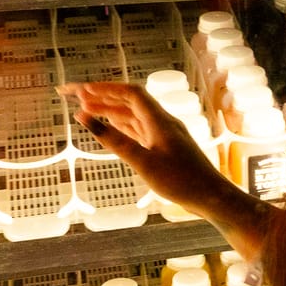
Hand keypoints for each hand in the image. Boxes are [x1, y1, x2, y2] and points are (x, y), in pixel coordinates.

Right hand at [60, 82, 233, 220]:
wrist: (210, 196)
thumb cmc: (180, 181)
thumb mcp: (143, 162)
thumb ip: (115, 141)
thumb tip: (86, 119)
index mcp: (159, 120)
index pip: (130, 93)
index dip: (105, 89)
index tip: (81, 90)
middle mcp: (162, 122)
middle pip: (128, 101)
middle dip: (102, 97)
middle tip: (75, 96)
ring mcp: (163, 135)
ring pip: (132, 116)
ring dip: (110, 110)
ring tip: (85, 110)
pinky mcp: (163, 147)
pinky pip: (138, 129)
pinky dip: (121, 125)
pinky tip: (111, 125)